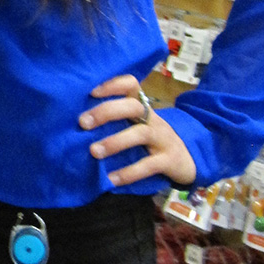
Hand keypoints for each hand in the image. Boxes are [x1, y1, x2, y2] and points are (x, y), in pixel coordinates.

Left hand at [79, 74, 196, 187]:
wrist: (188, 160)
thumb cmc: (151, 141)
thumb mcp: (136, 125)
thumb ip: (114, 121)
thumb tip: (76, 123)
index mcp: (142, 108)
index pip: (131, 85)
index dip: (113, 84)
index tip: (91, 91)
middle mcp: (153, 119)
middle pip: (133, 107)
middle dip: (106, 112)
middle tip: (83, 122)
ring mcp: (162, 138)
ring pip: (140, 134)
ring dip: (115, 142)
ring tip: (94, 151)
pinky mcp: (169, 160)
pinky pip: (149, 165)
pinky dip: (129, 172)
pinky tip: (111, 179)